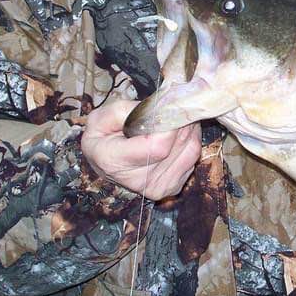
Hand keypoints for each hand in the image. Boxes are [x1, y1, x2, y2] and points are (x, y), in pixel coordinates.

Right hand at [81, 99, 201, 200]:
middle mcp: (138, 180)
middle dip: (180, 121)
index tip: (167, 108)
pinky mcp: (172, 187)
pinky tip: (178, 134)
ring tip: (175, 119)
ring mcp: (157, 187)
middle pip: (177, 145)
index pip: (158, 145)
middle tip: (173, 108)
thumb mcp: (102, 116)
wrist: (105, 162)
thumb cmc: (103, 136)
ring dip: (188, 128)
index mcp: (115, 161)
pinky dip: (190, 140)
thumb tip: (159, 110)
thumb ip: (128, 110)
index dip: (168, 123)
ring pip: (190, 150)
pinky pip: (193, 157)